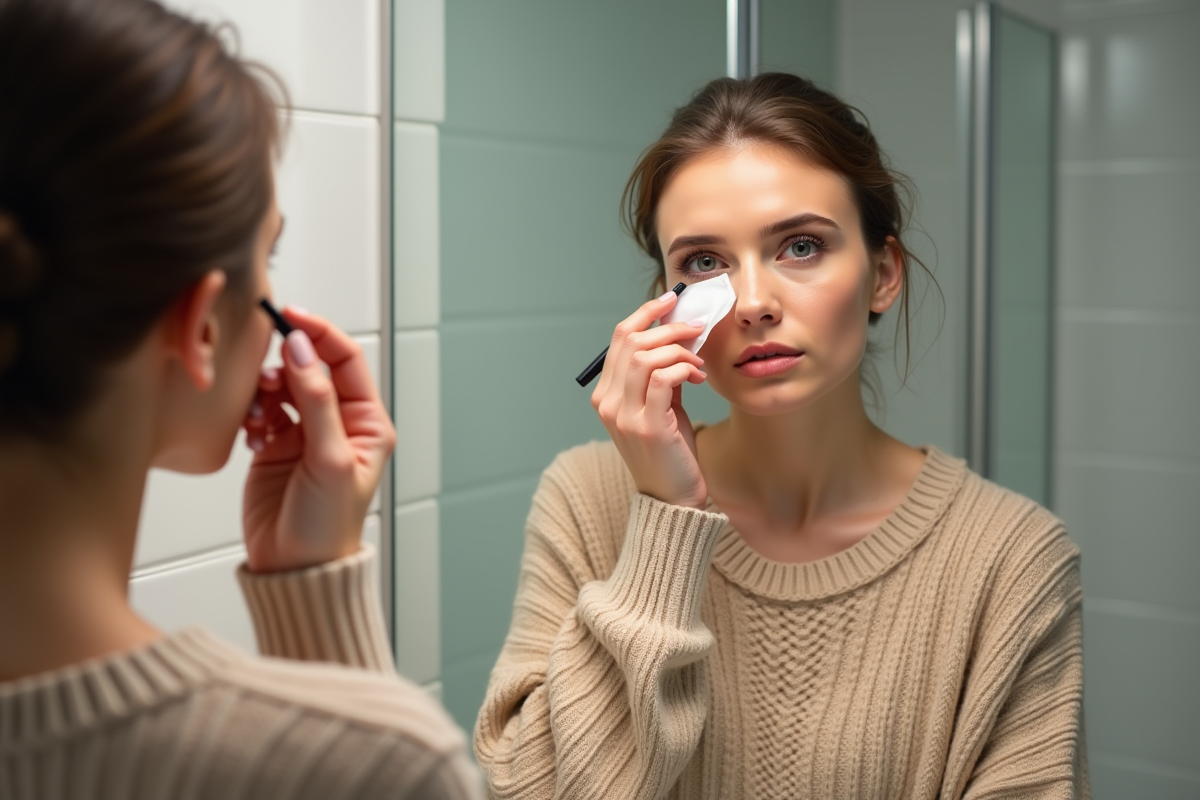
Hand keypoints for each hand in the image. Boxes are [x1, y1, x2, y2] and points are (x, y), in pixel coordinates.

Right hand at [241, 308, 395, 572]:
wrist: (294, 568)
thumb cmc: (326, 526)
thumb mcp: (330, 459)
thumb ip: (317, 401)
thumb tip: (302, 350)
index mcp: (367, 422)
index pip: (345, 359)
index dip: (319, 333)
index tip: (289, 316)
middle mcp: (339, 422)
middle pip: (310, 367)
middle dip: (286, 363)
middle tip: (267, 376)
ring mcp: (305, 432)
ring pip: (282, 386)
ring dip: (266, 390)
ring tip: (260, 414)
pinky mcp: (275, 445)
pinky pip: (261, 409)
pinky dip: (252, 412)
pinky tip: (252, 432)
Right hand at [591, 291, 708, 508]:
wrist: (672, 499)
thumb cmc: (670, 451)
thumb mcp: (661, 406)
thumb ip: (660, 374)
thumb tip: (678, 333)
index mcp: (605, 395)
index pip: (619, 338)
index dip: (645, 313)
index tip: (671, 300)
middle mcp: (607, 403)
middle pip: (631, 341)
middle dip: (668, 327)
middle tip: (696, 328)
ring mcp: (624, 415)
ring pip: (646, 356)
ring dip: (678, 349)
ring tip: (698, 360)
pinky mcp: (647, 426)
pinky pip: (664, 378)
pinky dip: (684, 368)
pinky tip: (698, 376)